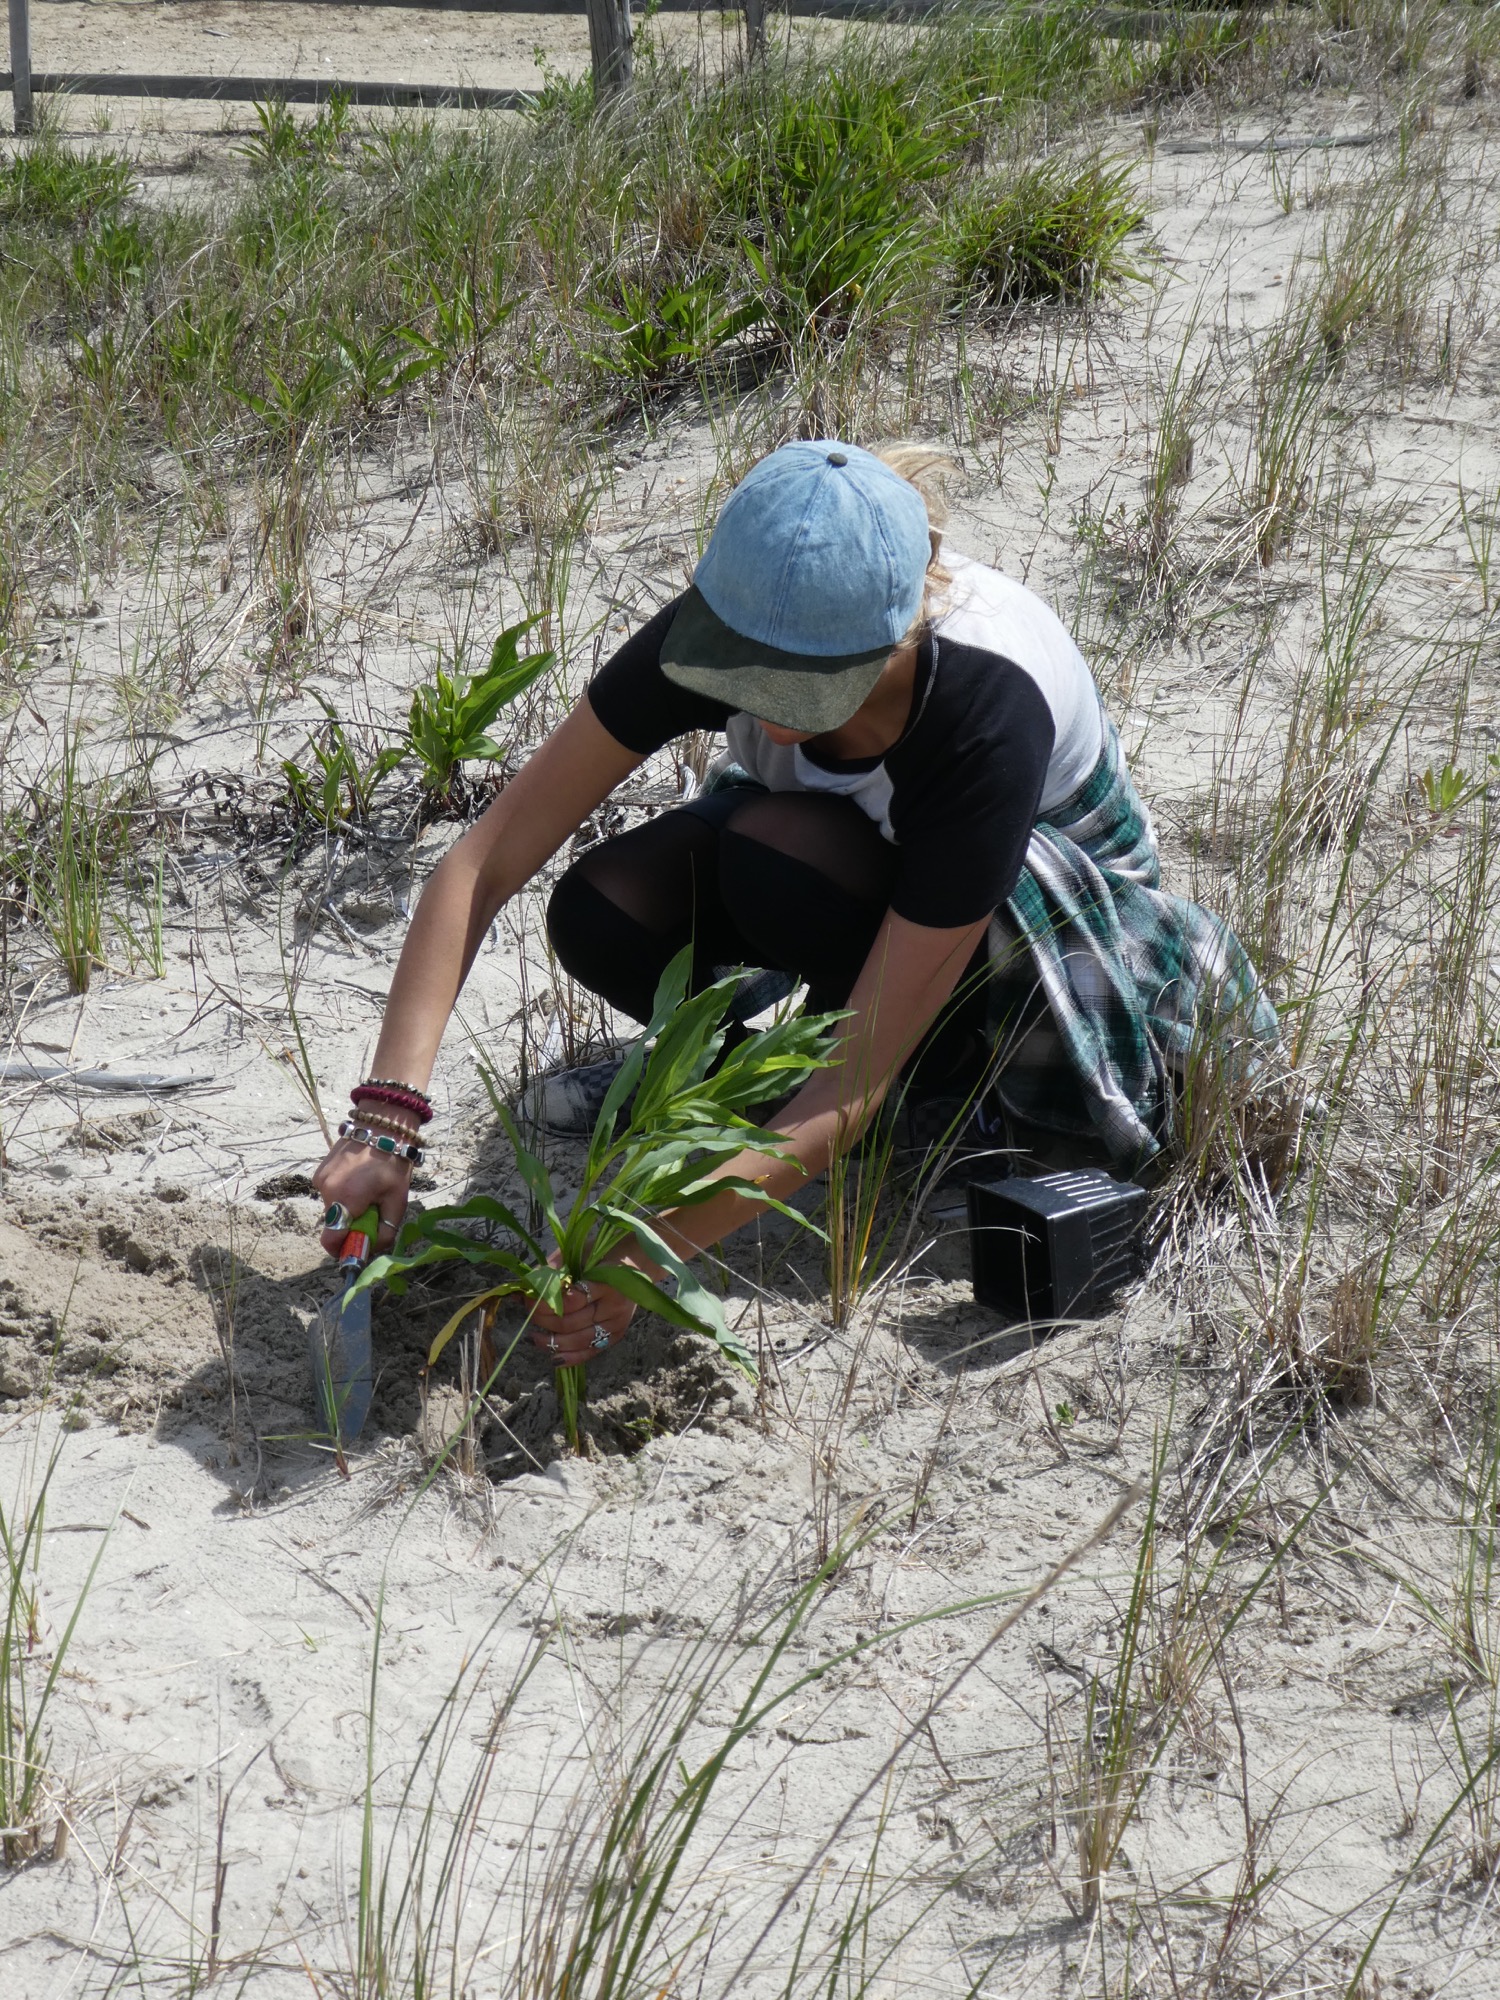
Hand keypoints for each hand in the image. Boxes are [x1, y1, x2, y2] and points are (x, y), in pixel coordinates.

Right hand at [311, 1135, 412, 1257]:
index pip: (330, 1241)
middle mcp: (326, 1190)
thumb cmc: (393, 1162)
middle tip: (373, 1210)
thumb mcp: (397, 1200)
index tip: (357, 1247)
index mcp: (345, 1199)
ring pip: (333, 1208)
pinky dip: (344, 1193)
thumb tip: (372, 1249)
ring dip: (349, 1207)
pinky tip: (359, 1178)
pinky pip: (331, 1192)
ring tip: (369, 1189)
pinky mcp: (320, 1171)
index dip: (343, 1250)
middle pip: (334, 1224)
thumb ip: (385, 1231)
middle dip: (352, 1224)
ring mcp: (320, 1179)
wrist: (382, 1125)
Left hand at [529, 1263, 636, 1366]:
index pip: (571, 1300)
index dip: (546, 1301)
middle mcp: (614, 1307)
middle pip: (571, 1323)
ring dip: (552, 1342)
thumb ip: (557, 1264)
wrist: (637, 1261)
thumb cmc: (604, 1254)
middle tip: (530, 1312)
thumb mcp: (581, 1251)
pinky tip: (553, 1356)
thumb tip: (532, 1281)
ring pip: (578, 1341)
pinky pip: (590, 1352)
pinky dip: (570, 1357)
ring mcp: (616, 1325)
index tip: (529, 1296)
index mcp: (607, 1283)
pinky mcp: (616, 1336)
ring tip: (535, 1337)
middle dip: (544, 1320)